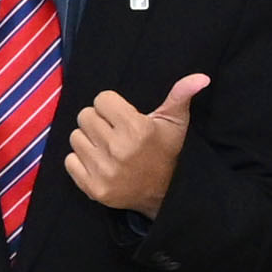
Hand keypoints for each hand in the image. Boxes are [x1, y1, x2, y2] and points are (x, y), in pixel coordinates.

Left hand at [64, 73, 209, 215]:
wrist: (163, 194)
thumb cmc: (165, 152)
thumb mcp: (174, 123)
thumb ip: (181, 96)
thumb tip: (201, 77)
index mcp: (136, 129)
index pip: (101, 99)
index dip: (110, 106)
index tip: (121, 116)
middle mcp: (118, 149)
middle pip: (85, 116)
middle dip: (98, 121)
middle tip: (112, 131)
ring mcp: (103, 171)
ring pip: (75, 137)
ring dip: (88, 140)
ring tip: (105, 147)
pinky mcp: (92, 188)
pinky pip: (69, 161)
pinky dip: (80, 161)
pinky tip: (98, 162)